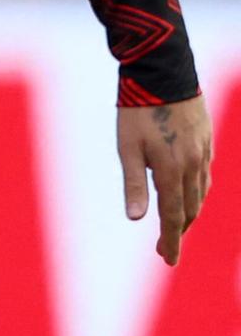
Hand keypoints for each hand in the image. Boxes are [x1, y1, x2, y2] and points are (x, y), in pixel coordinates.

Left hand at [121, 96, 211, 266]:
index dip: (171, 241)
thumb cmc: (137, 111)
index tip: (168, 260)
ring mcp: (204, 152)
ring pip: (201, 193)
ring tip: (175, 227)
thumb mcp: (127, 148)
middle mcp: (194, 165)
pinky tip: (188, 194)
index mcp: (172, 170)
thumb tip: (136, 218)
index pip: (174, 217)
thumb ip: (134, 184)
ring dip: (189, 213)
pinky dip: (197, 191)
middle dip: (178, 232)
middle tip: (163, 249)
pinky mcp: (207, 141)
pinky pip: (205, 175)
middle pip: (190, 209)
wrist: (164, 74)